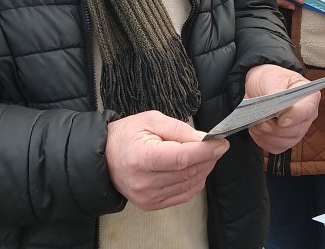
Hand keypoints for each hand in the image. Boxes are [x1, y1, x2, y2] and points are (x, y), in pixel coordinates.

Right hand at [106, 110, 228, 210]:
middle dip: (208, 158)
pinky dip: (195, 181)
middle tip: (216, 145)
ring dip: (204, 169)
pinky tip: (195, 168)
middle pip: (188, 172)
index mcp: (141, 158)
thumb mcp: (151, 120)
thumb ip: (179, 129)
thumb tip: (204, 139)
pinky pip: (183, 195)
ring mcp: (147, 196)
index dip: (205, 151)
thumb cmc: (126, 135)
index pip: (181, 158)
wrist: (104, 157)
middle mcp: (144, 182)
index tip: (221, 143)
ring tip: (205, 154)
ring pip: (189, 184)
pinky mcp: (151, 204)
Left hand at [244, 64, 319, 152]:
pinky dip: (263, 141)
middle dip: (275, 128)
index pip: (306, 111)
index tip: (280, 120)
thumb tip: (278, 109)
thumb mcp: (271, 78)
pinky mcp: (285, 140)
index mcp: (309, 98)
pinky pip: (276, 148)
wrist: (258, 86)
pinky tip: (257, 130)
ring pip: (285, 142)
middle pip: (296, 131)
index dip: (294, 117)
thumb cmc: (269, 79)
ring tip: (256, 124)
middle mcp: (307, 116)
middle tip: (261, 121)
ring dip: (267, 136)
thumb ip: (276, 93)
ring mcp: (297, 130)